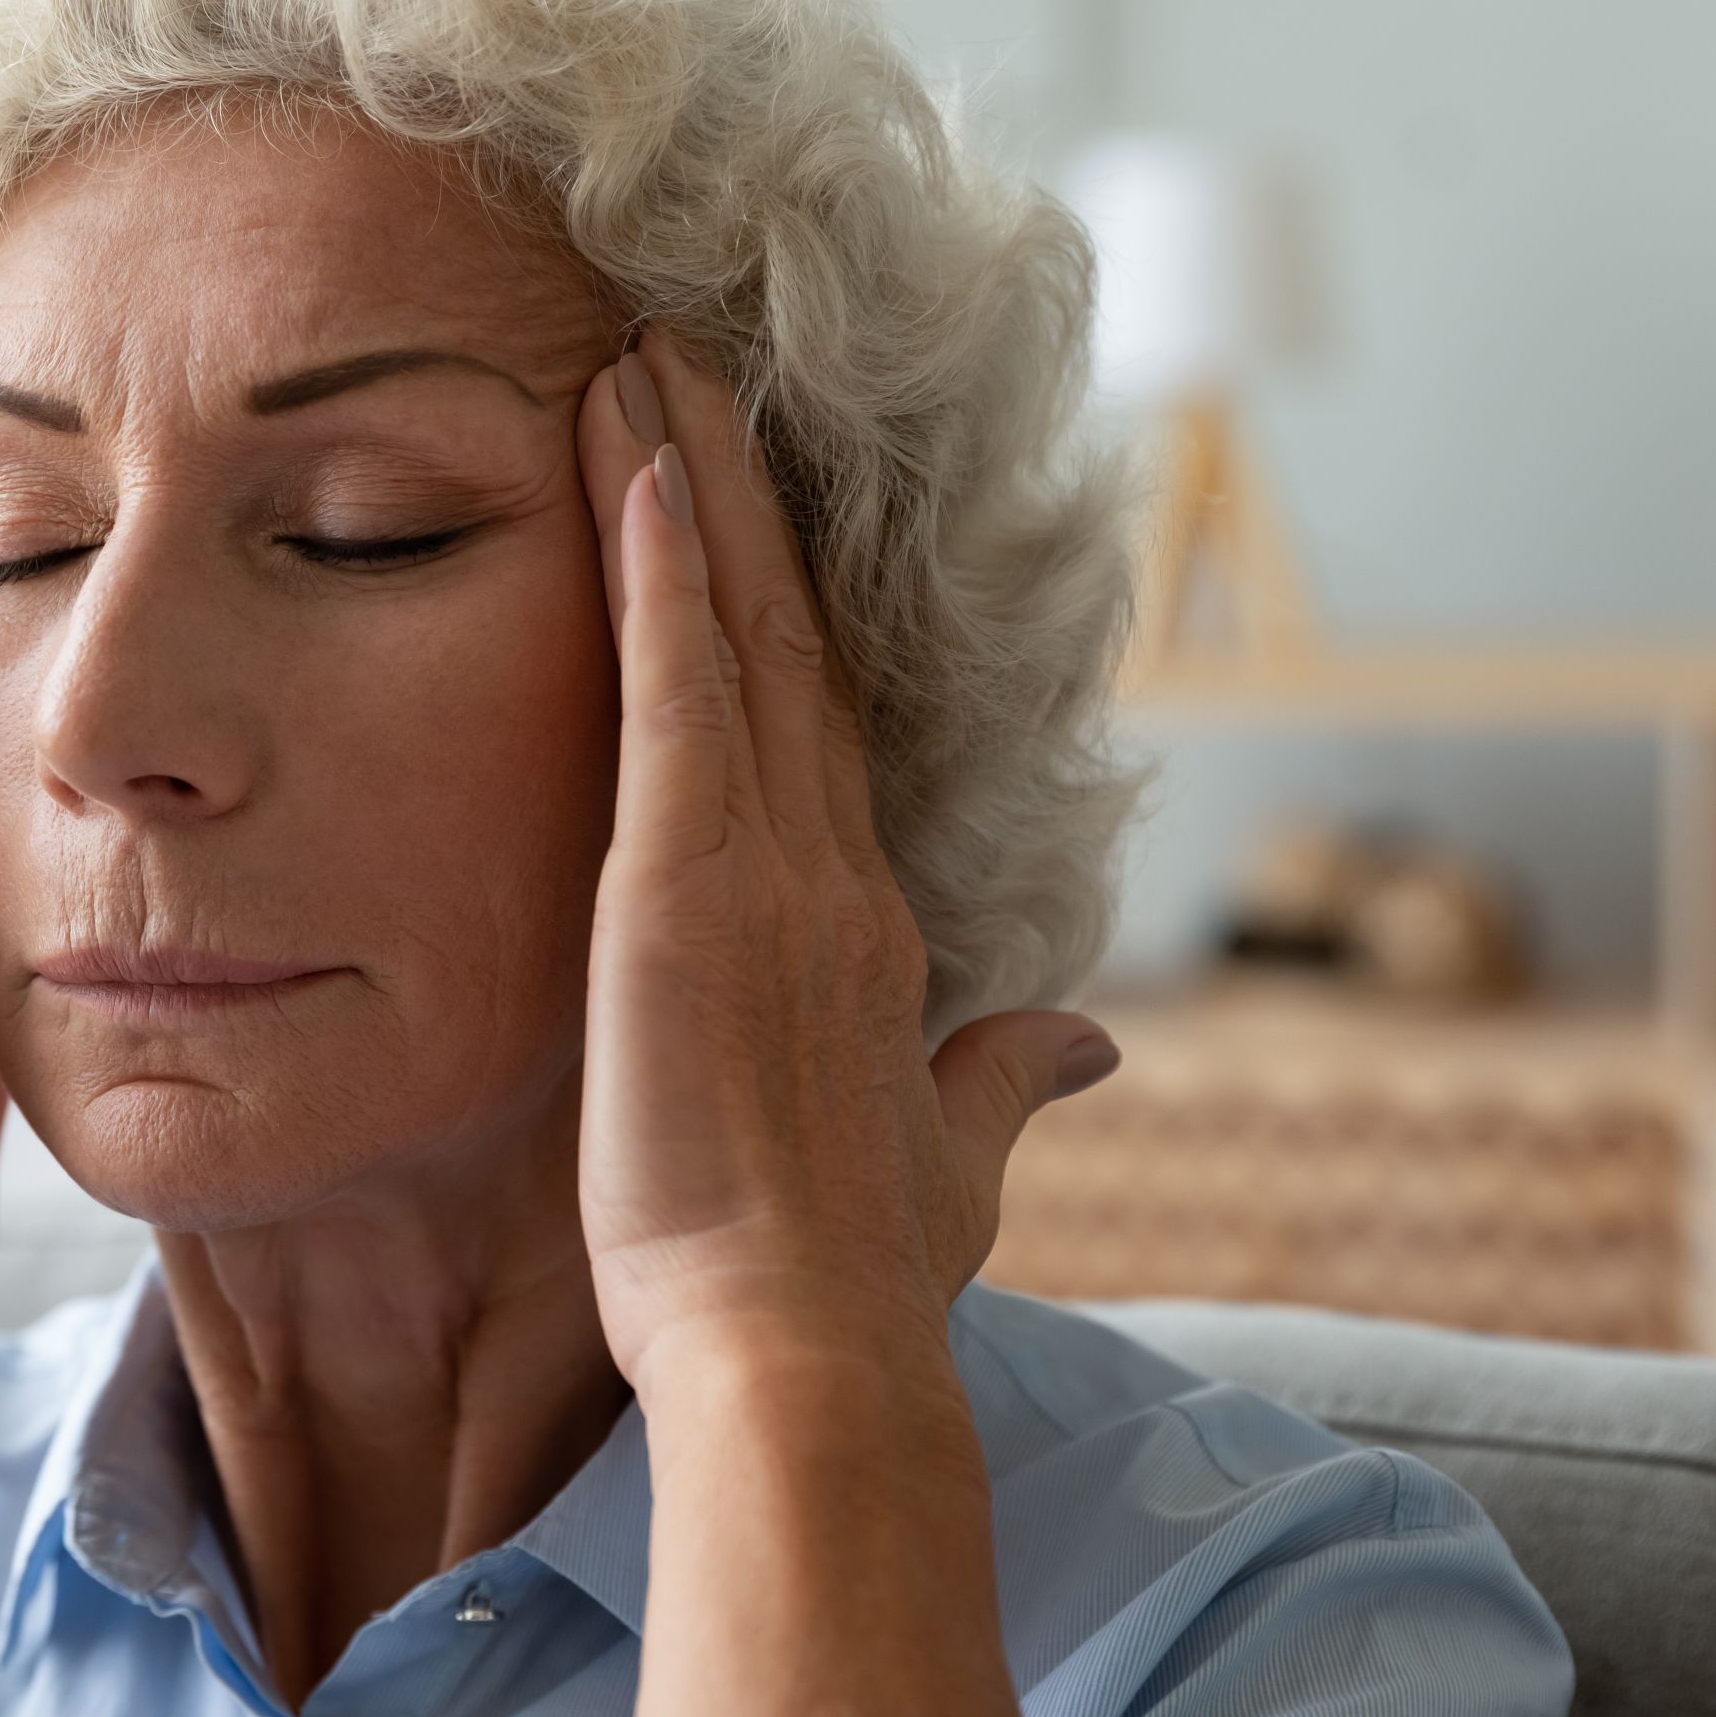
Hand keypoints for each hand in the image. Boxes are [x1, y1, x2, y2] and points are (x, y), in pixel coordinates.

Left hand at [570, 334, 1117, 1399]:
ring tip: (634, 359)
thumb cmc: (857, 1284)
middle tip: (684, 357)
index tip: (747, 498)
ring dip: (685, 486)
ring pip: (734, 633)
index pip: (825, 724)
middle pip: (789, 638)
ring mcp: (768, 872)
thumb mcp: (950, 1161)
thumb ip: (1008, 1075)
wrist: (808, 1358)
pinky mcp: (687, 896)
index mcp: (871, 926)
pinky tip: (631, 472)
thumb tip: (1084, 1037)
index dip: (789, 598)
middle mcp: (833, 872)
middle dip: (738, 491)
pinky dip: (662, 580)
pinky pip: (678, 698)